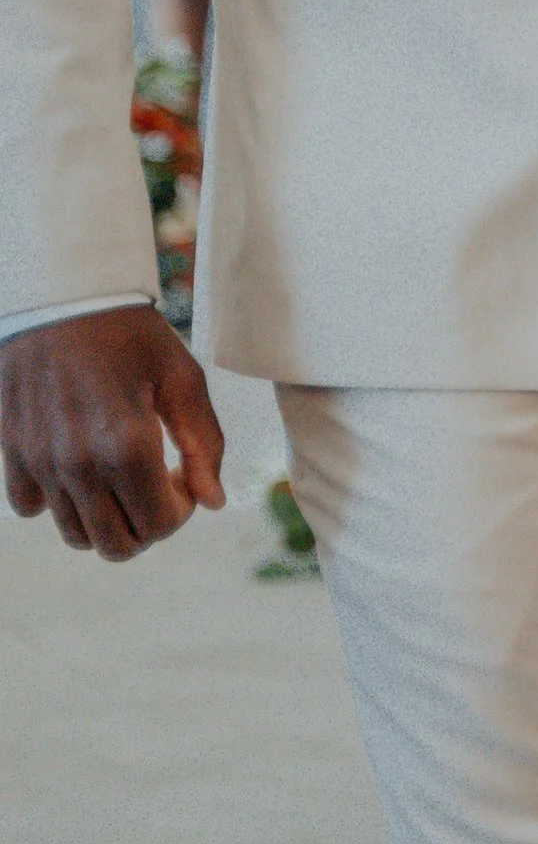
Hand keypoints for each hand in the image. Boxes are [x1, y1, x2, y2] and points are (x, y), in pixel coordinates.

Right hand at [1, 306, 223, 558]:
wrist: (61, 297)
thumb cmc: (131, 334)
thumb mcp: (183, 380)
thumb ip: (205, 446)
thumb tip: (213, 503)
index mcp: (127, 446)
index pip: (159, 527)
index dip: (181, 513)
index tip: (182, 478)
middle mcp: (78, 463)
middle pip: (117, 546)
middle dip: (146, 527)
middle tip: (155, 486)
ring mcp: (39, 461)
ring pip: (76, 534)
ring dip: (106, 518)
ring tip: (120, 475)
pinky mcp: (12, 451)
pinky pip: (31, 506)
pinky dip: (57, 500)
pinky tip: (78, 465)